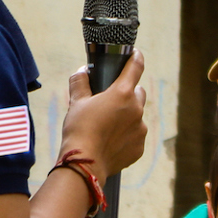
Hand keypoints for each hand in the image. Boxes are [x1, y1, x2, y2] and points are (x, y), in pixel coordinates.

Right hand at [59, 50, 147, 179]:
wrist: (84, 163)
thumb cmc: (79, 130)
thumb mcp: (76, 102)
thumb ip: (80, 82)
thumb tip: (83, 71)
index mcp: (122, 94)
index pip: (136, 68)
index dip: (136, 58)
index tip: (135, 53)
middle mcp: (136, 109)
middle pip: (138, 93)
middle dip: (127, 93)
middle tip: (111, 100)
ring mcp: (140, 129)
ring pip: (136, 115)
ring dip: (126, 116)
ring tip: (107, 125)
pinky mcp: (140, 146)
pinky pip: (135, 135)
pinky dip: (126, 134)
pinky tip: (111, 140)